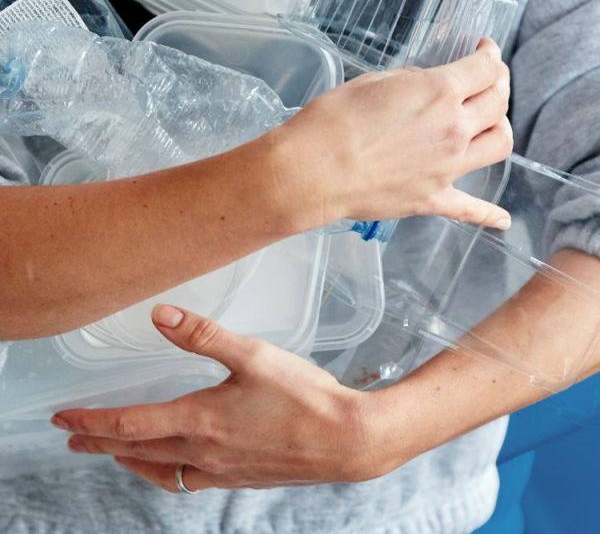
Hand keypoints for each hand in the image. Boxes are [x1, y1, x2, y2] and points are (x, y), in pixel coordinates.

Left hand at [52, 306, 393, 490]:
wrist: (345, 440)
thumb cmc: (303, 398)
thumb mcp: (252, 355)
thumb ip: (203, 335)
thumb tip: (160, 315)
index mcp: (200, 420)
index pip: (129, 423)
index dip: (91, 419)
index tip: (64, 416)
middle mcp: (203, 452)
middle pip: (135, 450)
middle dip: (99, 442)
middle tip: (73, 437)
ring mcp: (220, 471)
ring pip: (158, 471)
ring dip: (127, 460)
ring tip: (111, 453)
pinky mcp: (239, 479)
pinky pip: (186, 481)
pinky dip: (163, 472)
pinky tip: (170, 466)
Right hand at [280, 38, 511, 228]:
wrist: (314, 170)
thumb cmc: (334, 121)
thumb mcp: (374, 82)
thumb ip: (411, 82)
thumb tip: (425, 87)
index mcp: (440, 93)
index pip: (485, 69)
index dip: (490, 55)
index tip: (485, 50)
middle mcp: (453, 129)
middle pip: (497, 103)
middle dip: (498, 85)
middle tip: (488, 80)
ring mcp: (447, 168)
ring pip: (499, 145)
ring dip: (501, 129)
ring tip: (491, 124)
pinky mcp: (432, 198)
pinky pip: (470, 208)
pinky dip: (489, 214)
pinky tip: (502, 219)